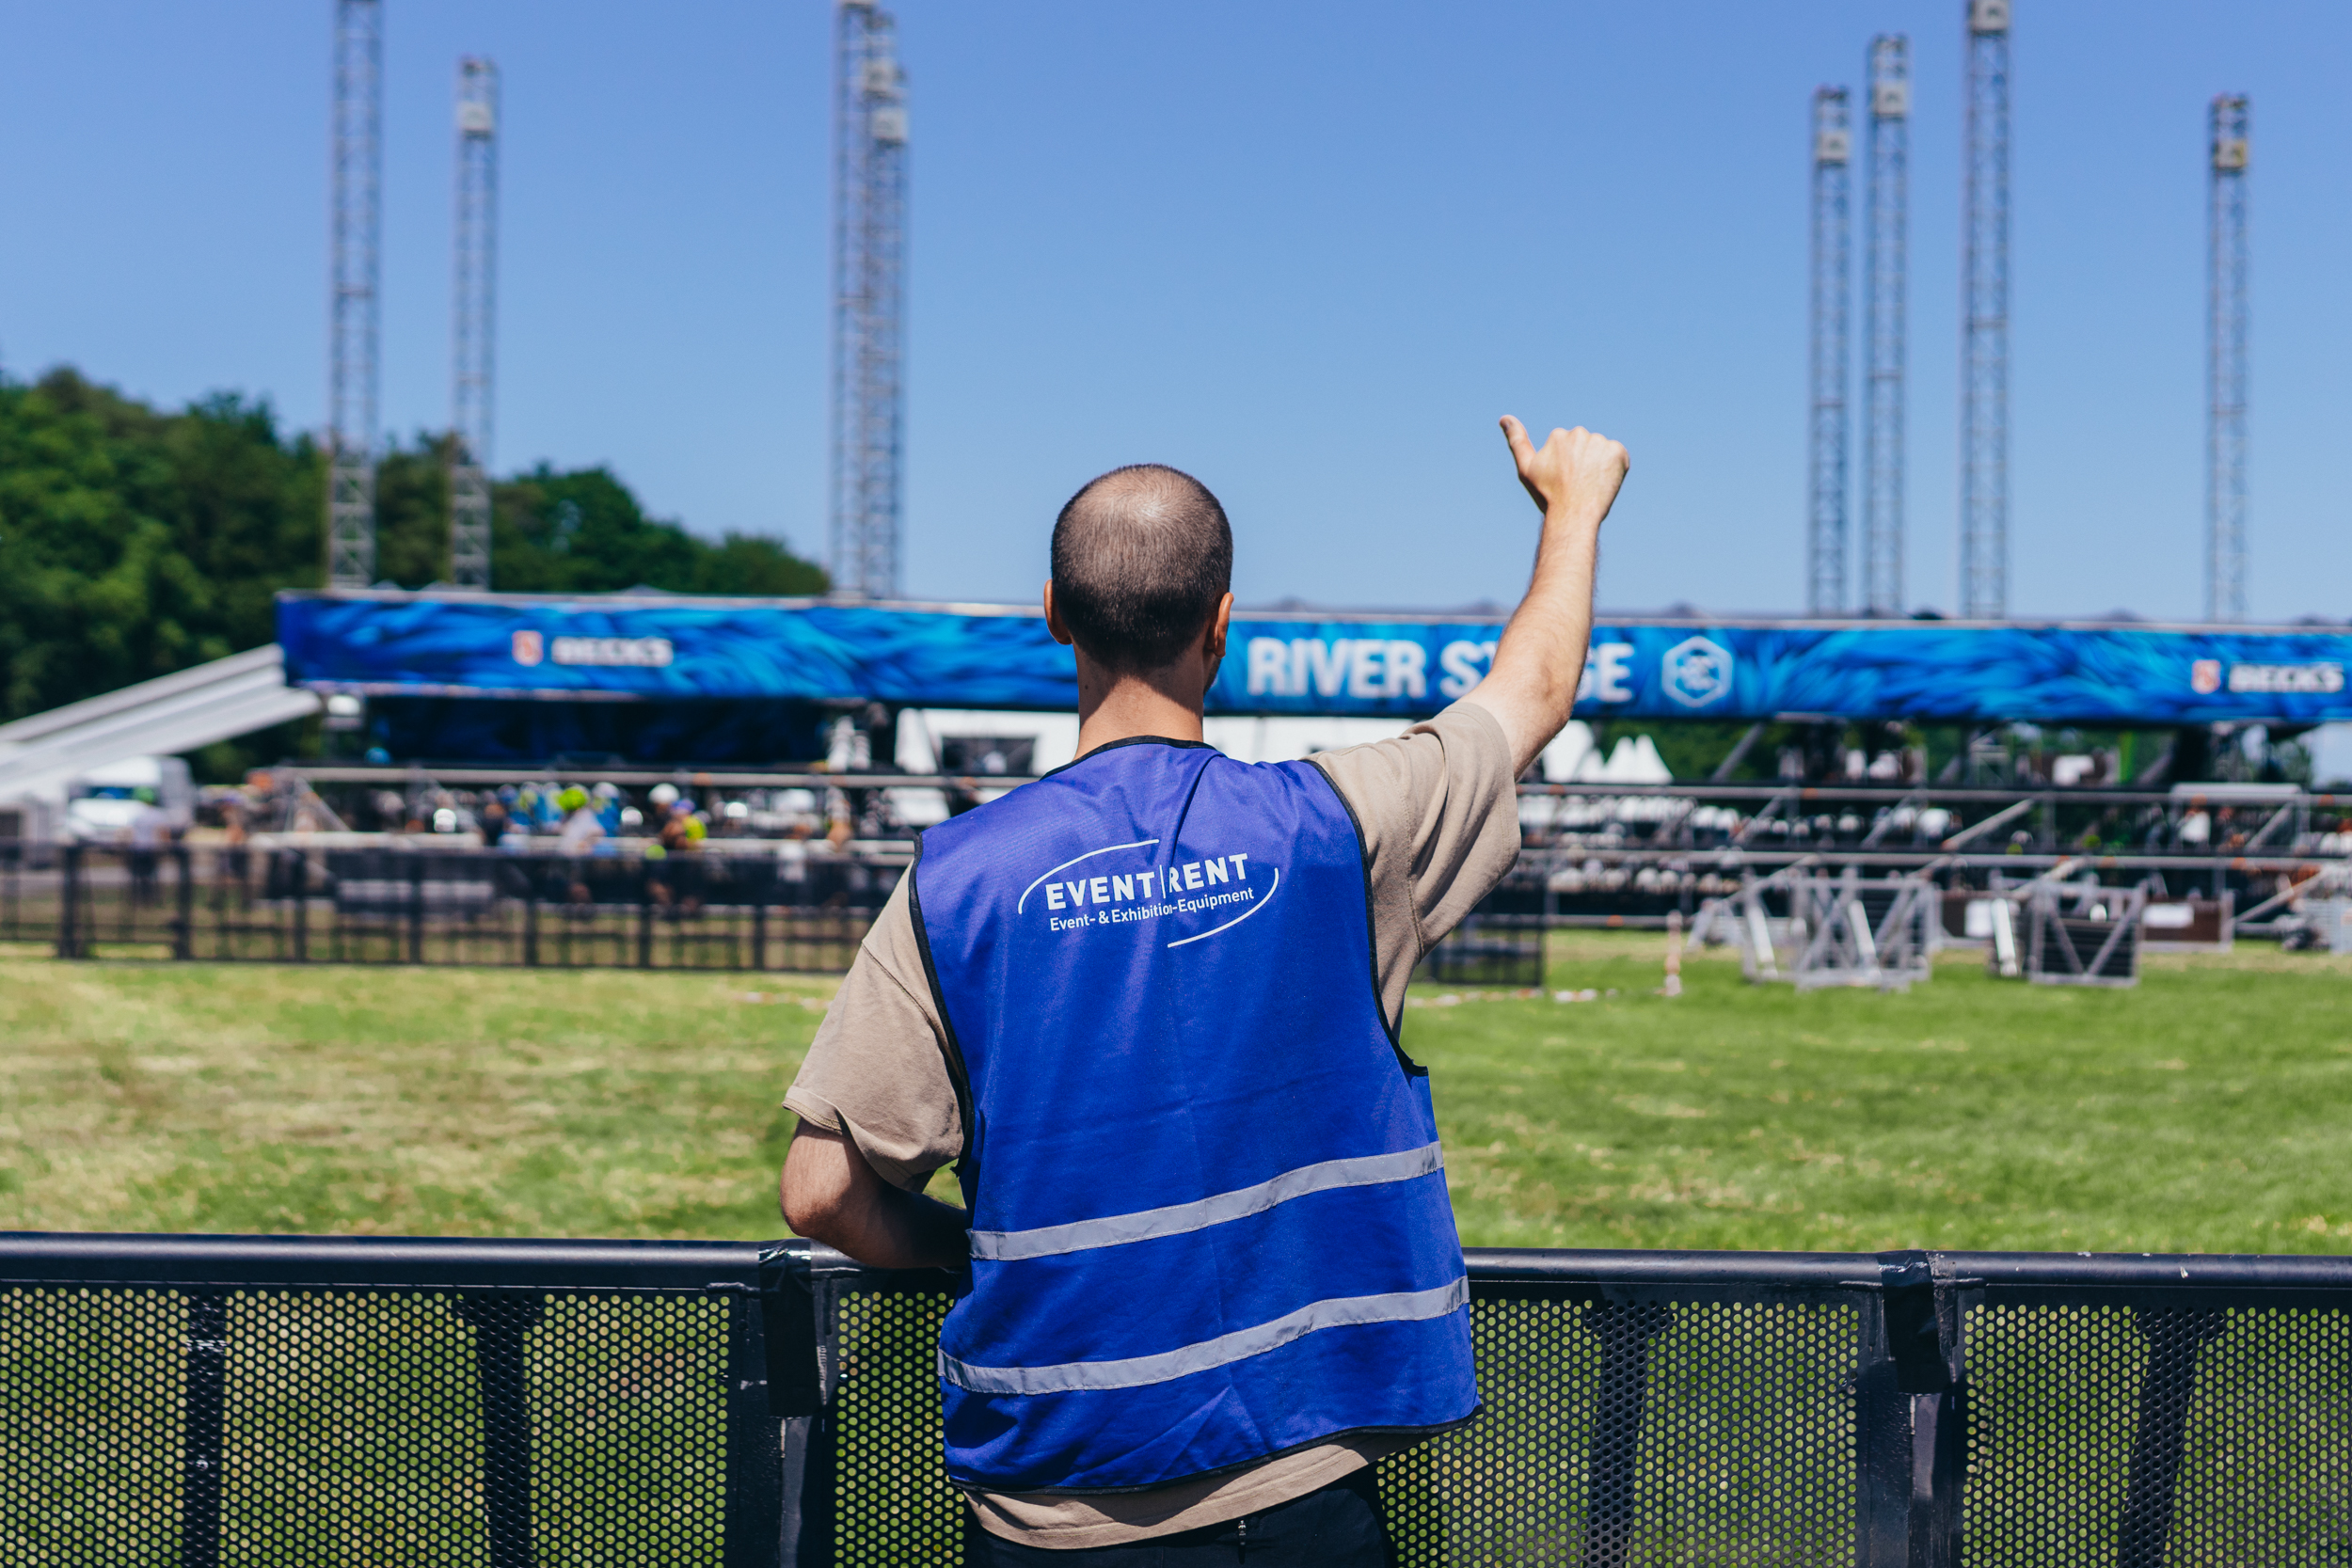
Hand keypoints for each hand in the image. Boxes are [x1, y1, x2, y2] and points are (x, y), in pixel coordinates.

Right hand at [1499, 416, 1628, 524]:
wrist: (1572, 514)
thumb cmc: (1547, 495)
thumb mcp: (1526, 469)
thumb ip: (1517, 441)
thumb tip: (1504, 417)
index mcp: (1558, 435)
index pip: (1569, 449)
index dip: (1567, 468)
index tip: (1563, 482)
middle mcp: (1579, 433)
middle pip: (1586, 448)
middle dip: (1584, 463)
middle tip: (1577, 485)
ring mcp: (1599, 442)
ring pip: (1602, 452)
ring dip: (1599, 466)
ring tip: (1590, 486)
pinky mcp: (1617, 452)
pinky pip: (1618, 457)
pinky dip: (1615, 469)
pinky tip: (1604, 483)